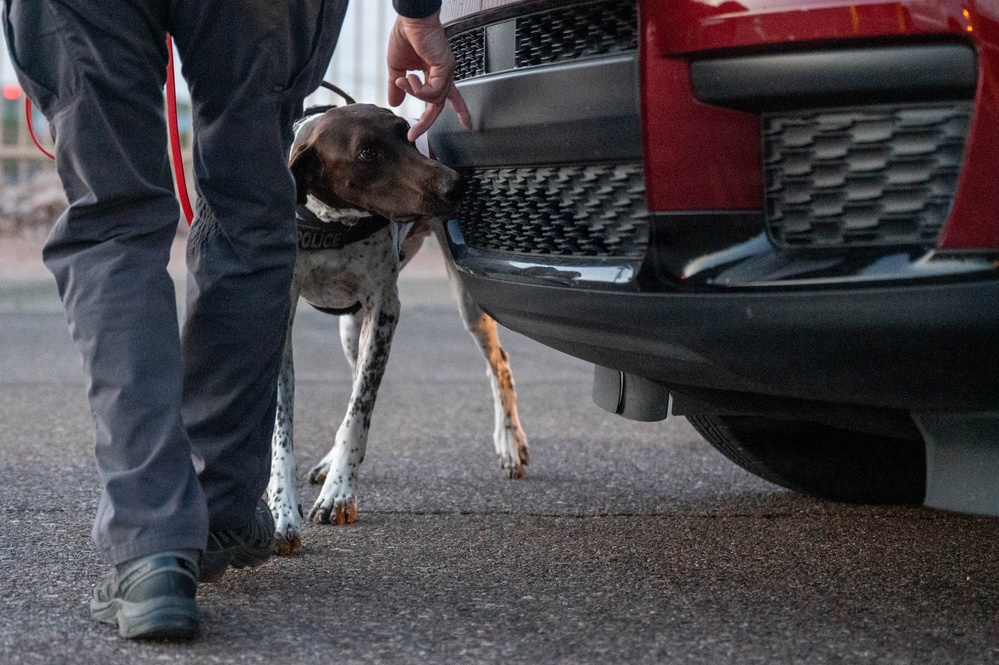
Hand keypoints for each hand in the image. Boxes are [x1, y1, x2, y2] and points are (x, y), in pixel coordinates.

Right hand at [387, 11, 471, 141]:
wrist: (409, 20)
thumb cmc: (405, 36)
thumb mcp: (396, 68)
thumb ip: (398, 87)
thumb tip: (395, 103)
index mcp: (434, 73)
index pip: (445, 97)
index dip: (449, 112)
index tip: (452, 126)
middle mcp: (443, 74)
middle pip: (439, 104)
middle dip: (426, 122)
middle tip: (413, 134)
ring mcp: (446, 71)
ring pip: (434, 99)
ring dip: (414, 95)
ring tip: (402, 80)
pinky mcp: (445, 68)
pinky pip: (433, 92)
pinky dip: (419, 90)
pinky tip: (409, 78)